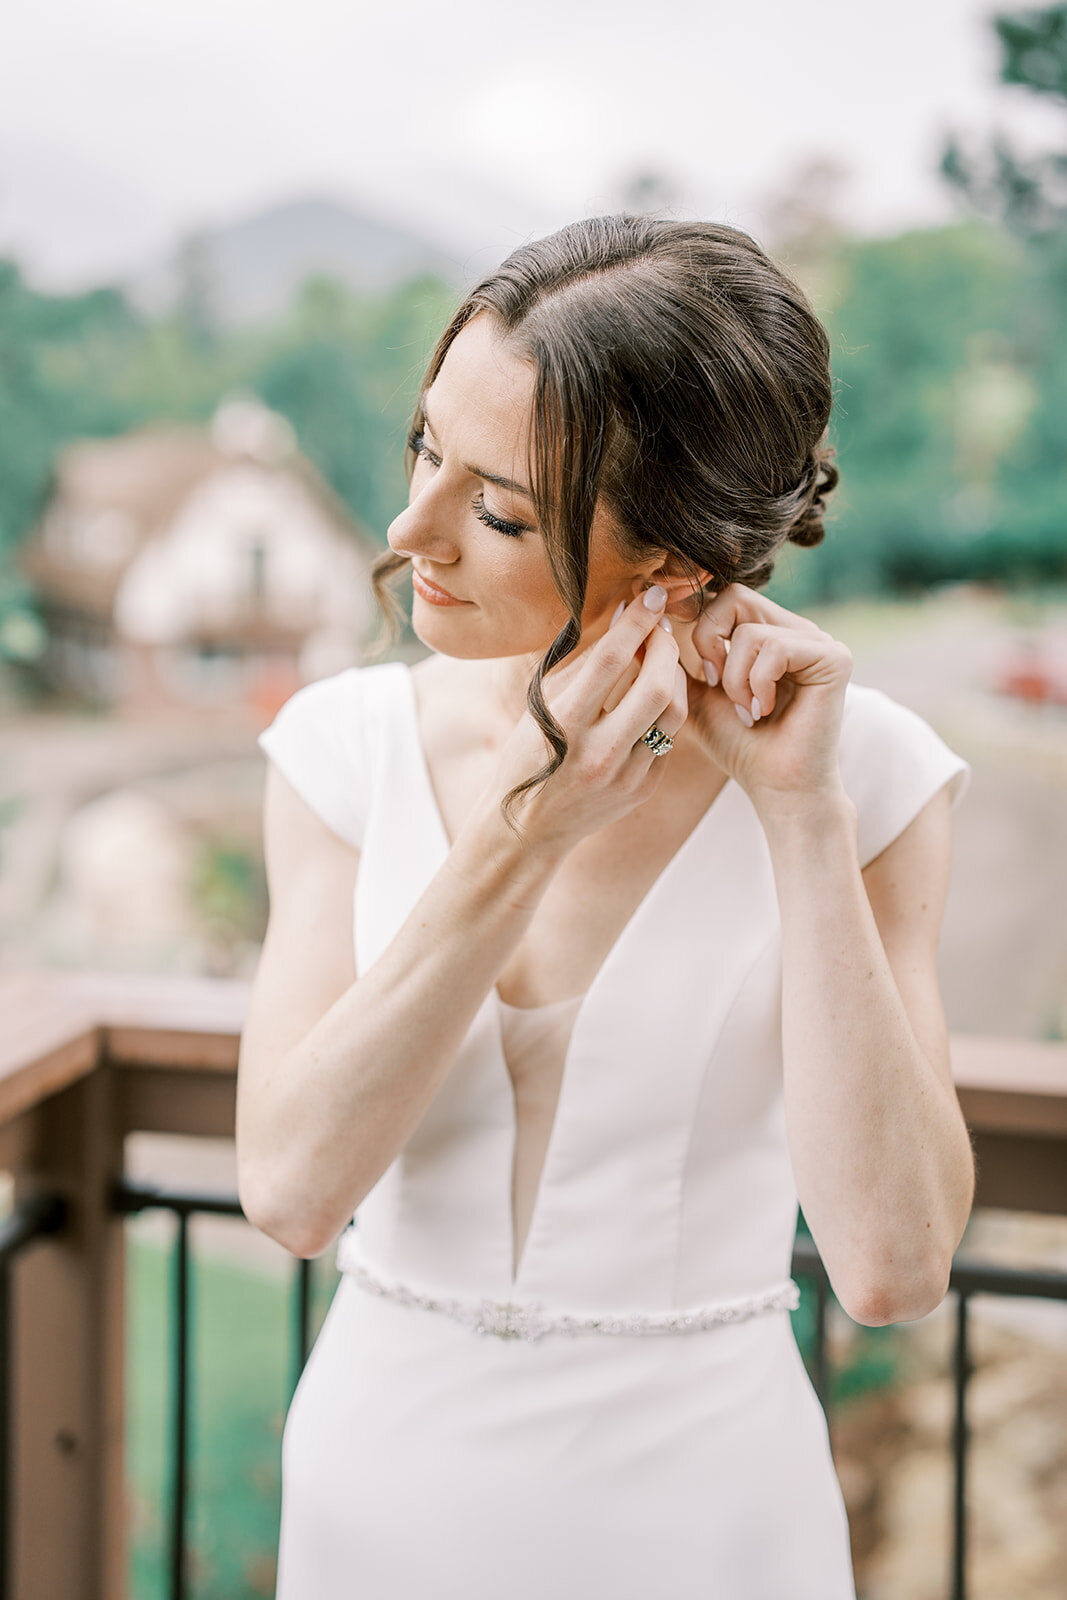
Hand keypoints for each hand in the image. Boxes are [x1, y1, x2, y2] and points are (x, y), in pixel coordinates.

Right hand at [487, 587, 688, 853]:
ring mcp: (623, 775)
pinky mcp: (641, 789)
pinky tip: (656, 695)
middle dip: (665, 646)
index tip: (650, 595)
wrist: (527, 825)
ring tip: (661, 659)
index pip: (611, 659)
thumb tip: (623, 617)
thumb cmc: (529, 752)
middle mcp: (596, 751)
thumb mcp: (542, 703)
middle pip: (655, 686)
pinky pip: (668, 739)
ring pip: (672, 713)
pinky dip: (666, 710)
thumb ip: (584, 663)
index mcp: (563, 723)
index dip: (636, 621)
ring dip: (674, 676)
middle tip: (660, 628)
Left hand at [683, 583, 852, 811]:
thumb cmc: (738, 744)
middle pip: (736, 597)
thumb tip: (648, 615)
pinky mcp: (834, 658)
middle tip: (713, 682)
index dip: (697, 619)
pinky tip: (764, 712)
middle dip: (709, 642)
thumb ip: (676, 656)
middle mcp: (797, 630)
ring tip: (746, 710)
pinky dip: (757, 684)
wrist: (775, 787)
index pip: (725, 595)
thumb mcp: (694, 695)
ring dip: (733, 678)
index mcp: (770, 632)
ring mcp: (819, 641)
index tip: (690, 661)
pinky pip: (775, 647)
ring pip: (750, 629)